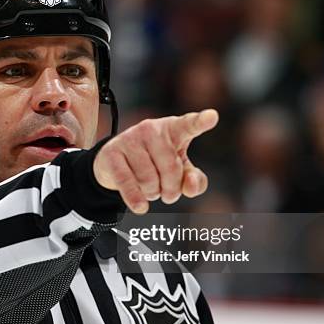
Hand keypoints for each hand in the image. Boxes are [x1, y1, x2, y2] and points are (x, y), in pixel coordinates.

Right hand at [93, 109, 218, 213]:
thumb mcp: (180, 171)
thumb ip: (195, 181)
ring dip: (152, 192)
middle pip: (171, 168)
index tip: (211, 117)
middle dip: (171, 188)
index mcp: (174, 129)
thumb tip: (190, 186)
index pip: (189, 124)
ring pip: (149, 178)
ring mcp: (130, 138)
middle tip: (167, 193)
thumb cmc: (155, 163)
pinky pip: (127, 181)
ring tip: (149, 188)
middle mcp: (152, 129)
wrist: (115, 161)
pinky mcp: (112, 153)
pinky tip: (141, 207)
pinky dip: (135, 198)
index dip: (201, 121)